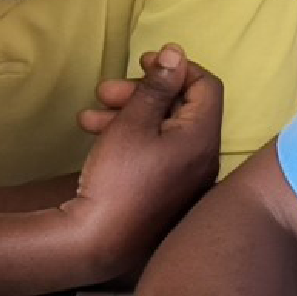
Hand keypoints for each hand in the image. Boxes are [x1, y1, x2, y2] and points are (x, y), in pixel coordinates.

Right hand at [69, 44, 224, 278]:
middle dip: (142, 92)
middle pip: (181, 107)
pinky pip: (155, 152)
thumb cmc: (118, 179)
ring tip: (89, 116)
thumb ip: (156, 86)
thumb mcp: (133, 122)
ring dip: (127, 114)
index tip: (144, 61)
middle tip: (106, 90)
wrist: (98, 241)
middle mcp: (202, 159)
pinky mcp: (166, 192)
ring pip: (162, 130)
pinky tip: (96, 137)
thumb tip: (176, 54)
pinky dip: (130, 138)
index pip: (207, 86)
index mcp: (201, 138)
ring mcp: (185, 178)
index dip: (177, 67)